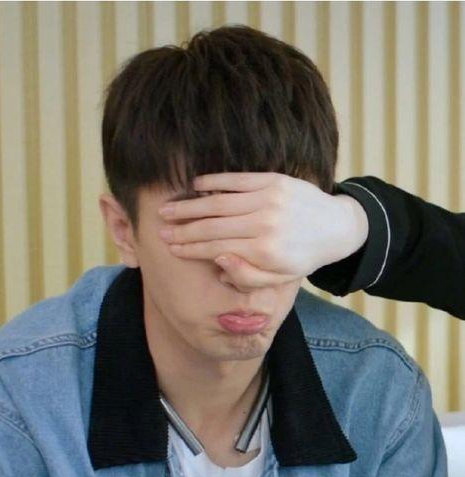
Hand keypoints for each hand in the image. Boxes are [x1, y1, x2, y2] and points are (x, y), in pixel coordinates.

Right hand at [158, 172, 367, 288]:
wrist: (336, 227)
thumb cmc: (303, 256)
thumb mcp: (279, 278)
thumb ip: (247, 276)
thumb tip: (217, 261)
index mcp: (264, 251)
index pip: (215, 249)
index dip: (190, 249)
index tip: (170, 248)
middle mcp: (264, 224)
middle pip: (212, 226)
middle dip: (183, 229)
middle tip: (160, 230)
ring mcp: (268, 198)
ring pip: (218, 203)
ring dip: (190, 206)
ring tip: (168, 209)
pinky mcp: (272, 180)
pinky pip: (236, 179)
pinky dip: (213, 181)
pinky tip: (194, 186)